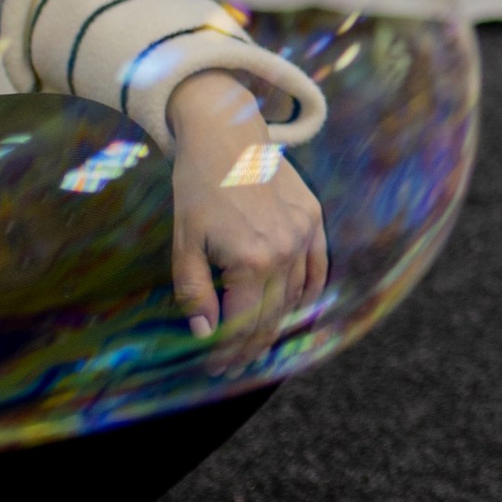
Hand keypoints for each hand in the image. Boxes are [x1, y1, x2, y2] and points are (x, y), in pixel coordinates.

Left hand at [166, 66, 328, 365]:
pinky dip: (306, 294)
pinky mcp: (313, 219)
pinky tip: (292, 310)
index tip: (214, 368)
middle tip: (233, 367)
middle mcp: (284, 251)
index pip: (242, 324)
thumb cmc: (197, 186)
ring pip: (295, 298)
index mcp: (250, 260)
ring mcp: (303, 235)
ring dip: (276, 325)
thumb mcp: (184, 242)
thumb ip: (195, 291)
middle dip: (250, 348)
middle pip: (271, 318)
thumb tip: (204, 332)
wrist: (226, 133)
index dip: (227, 352)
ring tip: (255, 343)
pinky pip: (316, 269)